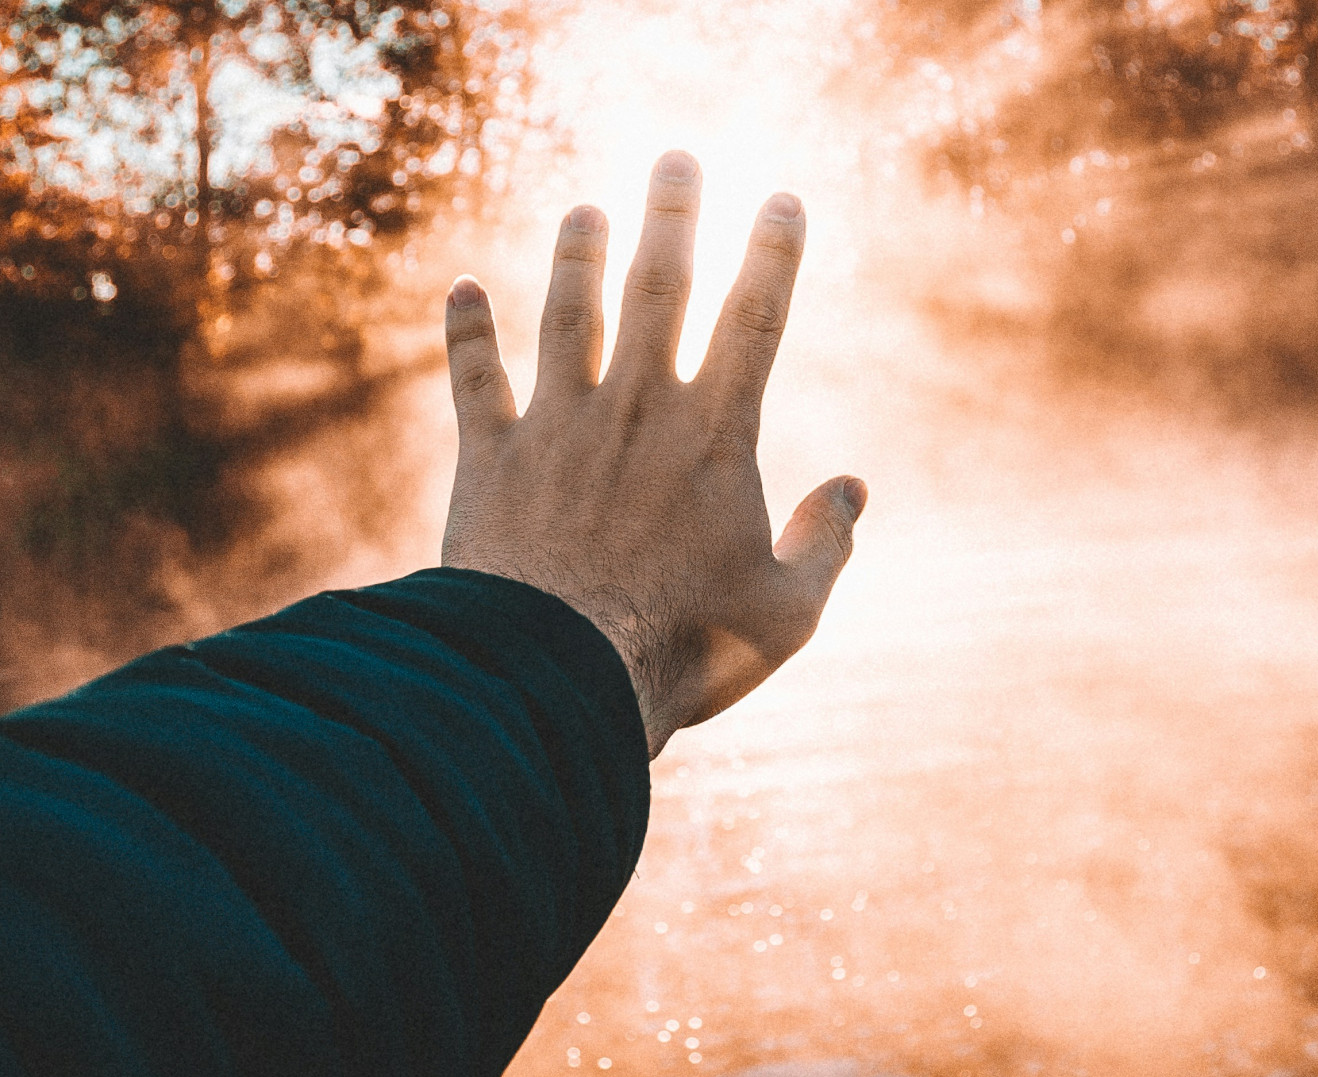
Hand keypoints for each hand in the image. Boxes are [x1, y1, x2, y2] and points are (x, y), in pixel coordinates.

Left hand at [439, 150, 866, 758]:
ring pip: (568, 318)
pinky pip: (476, 380)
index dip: (772, 254)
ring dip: (575, 258)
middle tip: (674, 158)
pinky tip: (462, 290)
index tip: (781, 197)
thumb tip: (855, 489)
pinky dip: (468, 334)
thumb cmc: (684, 650)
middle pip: (657, 289)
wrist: (556, 676)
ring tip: (584, 209)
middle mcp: (635, 409)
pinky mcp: (490, 459)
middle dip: (671, 217)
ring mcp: (558, 427)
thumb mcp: (788, 613)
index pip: (755, 321)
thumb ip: (828, 545)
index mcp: (715, 437)